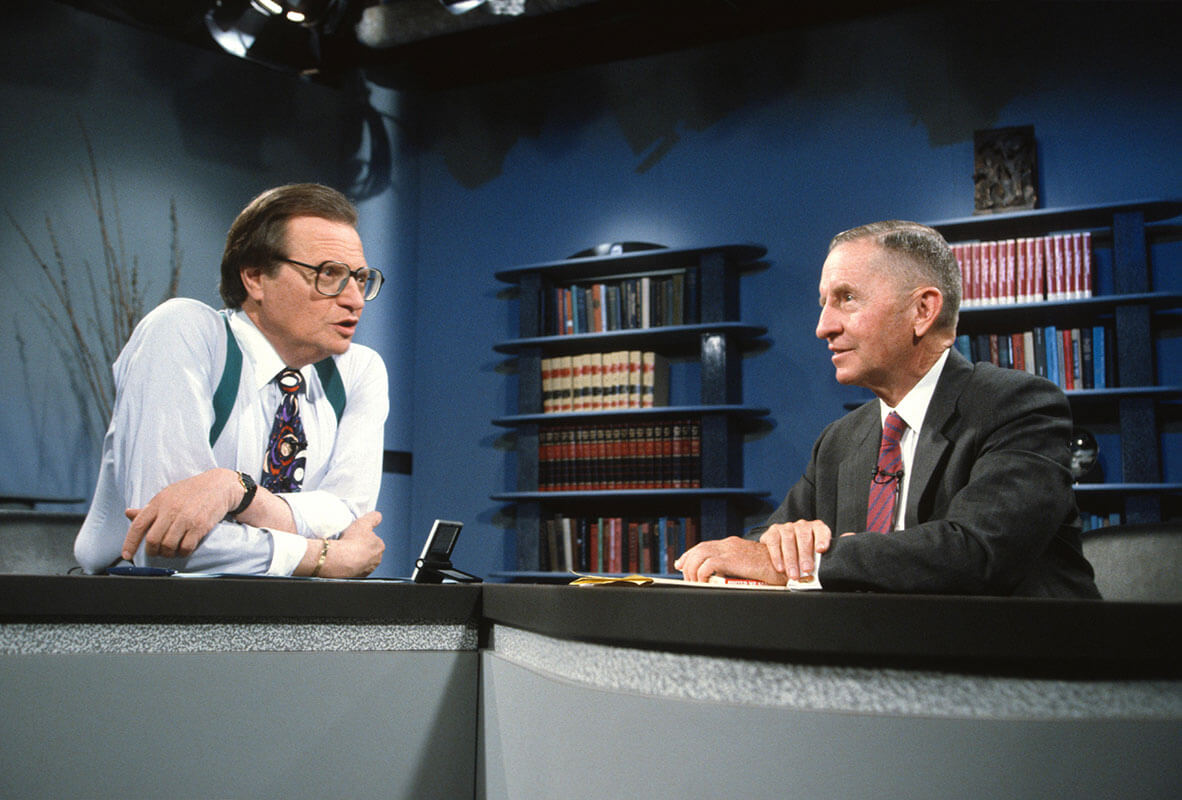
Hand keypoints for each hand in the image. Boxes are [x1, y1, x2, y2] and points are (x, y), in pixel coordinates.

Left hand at [122, 469, 241, 559]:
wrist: (219, 485)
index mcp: (159, 502)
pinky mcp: (200, 526)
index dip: (130, 543)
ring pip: (168, 546)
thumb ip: (149, 508)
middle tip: (157, 552)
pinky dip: (183, 552)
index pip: (138, 525)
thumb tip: (129, 514)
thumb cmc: (192, 490)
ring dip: (168, 553)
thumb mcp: (167, 495)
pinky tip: (184, 548)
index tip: (126, 555)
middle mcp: (170, 510)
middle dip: (152, 551)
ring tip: (172, 550)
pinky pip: (186, 547)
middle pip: (153, 540)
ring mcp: (186, 518)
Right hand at [314, 512, 384, 577]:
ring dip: (355, 558)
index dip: (364, 537)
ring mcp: (367, 570)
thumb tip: (378, 517)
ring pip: (362, 561)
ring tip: (345, 553)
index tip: (355, 536)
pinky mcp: (357, 577)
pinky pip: (354, 570)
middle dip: (361, 548)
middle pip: (368, 551)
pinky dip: (349, 567)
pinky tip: (342, 562)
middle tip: (349, 544)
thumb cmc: (351, 541)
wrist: (338, 560)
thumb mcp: (363, 522)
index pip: (374, 540)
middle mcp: (377, 560)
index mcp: (380, 546)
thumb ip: (373, 518)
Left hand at [674, 536, 784, 584]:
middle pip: (699, 549)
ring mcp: (730, 550)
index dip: (690, 555)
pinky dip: (701, 575)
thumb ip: (734, 568)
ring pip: (699, 555)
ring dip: (692, 570)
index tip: (682, 564)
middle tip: (685, 577)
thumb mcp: (748, 566)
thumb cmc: (771, 569)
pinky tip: (703, 583)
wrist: (787, 565)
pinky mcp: (732, 559)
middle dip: (687, 562)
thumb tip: (721, 579)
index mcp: (732, 544)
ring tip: (694, 583)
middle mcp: (729, 544)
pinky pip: (707, 565)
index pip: (705, 546)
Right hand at [759, 519, 834, 580]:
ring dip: (791, 560)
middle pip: (804, 537)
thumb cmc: (804, 555)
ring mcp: (786, 528)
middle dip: (805, 555)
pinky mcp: (772, 532)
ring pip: (788, 540)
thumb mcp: (818, 554)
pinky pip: (774, 543)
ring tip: (793, 574)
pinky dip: (777, 556)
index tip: (821, 549)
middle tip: (806, 570)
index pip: (821, 530)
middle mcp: (802, 526)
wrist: (781, 553)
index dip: (822, 539)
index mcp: (816, 528)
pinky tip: (780, 567)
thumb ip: (830, 550)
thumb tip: (849, 537)